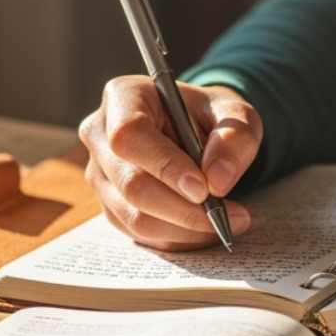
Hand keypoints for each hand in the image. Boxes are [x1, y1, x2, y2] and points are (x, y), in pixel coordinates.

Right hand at [79, 77, 261, 249]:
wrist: (197, 130)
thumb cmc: (211, 116)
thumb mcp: (236, 114)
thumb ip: (235, 137)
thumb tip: (219, 180)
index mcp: (124, 97)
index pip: (130, 136)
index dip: (165, 166)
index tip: (204, 189)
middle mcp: (100, 135)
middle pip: (130, 184)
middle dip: (184, 209)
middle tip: (230, 216)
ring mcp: (100, 173)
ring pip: (134, 216)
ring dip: (185, 229)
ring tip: (228, 222)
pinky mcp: (109, 204)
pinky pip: (140, 234)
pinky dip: (177, 238)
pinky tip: (207, 228)